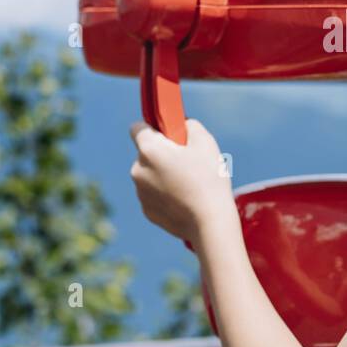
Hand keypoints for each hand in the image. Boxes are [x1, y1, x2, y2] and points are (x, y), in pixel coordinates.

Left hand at [129, 119, 237, 243]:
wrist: (209, 221)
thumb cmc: (208, 178)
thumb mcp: (205, 141)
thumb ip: (189, 125)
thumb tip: (181, 124)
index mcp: (148, 150)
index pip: (137, 127)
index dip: (154, 128)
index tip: (170, 135)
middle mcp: (137, 169)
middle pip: (145, 153)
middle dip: (162, 153)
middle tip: (187, 161)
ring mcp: (140, 192)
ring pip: (149, 174)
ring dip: (163, 174)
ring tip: (189, 183)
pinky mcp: (147, 210)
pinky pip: (153, 195)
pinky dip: (165, 194)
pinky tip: (185, 199)